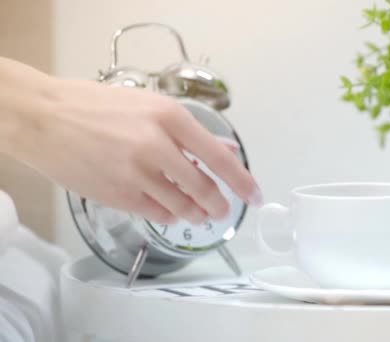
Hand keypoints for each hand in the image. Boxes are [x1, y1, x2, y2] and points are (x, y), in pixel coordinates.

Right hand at [9, 78, 261, 224]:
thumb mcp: (149, 105)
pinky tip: (171, 211)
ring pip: (182, 206)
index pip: (218, 156)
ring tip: (201, 213)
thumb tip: (225, 148)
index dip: (242, 181)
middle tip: (222, 209)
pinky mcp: (118, 196)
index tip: (256, 196)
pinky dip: (169, 215)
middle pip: (203, 188)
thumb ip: (189, 131)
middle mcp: (157, 146)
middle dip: (218, 204)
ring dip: (196, 213)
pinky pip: (157, 213)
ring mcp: (137, 174)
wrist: (44, 118)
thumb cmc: (97, 106)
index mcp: (170, 117)